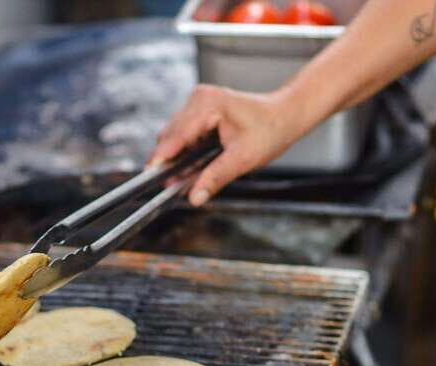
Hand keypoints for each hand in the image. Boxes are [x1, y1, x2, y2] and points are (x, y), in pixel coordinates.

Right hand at [148, 85, 304, 205]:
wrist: (285, 115)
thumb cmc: (270, 130)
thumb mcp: (243, 159)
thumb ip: (215, 178)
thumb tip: (195, 197)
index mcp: (208, 104)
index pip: (177, 135)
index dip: (162, 158)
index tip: (150, 176)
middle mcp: (198, 99)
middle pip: (170, 135)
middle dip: (170, 160)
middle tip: (172, 185)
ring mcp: (197, 102)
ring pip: (173, 134)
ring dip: (177, 155)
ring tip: (185, 175)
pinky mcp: (198, 109)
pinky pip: (182, 132)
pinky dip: (184, 149)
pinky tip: (192, 162)